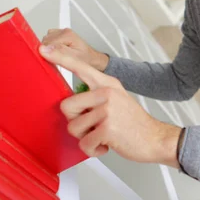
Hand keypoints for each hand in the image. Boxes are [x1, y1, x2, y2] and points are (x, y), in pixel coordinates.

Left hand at [39, 44, 180, 166]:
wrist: (155, 138)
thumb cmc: (133, 123)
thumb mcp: (117, 99)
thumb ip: (95, 95)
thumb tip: (71, 101)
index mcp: (107, 83)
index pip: (80, 66)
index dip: (60, 58)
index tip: (44, 50)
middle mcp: (106, 93)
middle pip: (66, 106)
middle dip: (75, 121)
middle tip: (92, 125)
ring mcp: (107, 110)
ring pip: (74, 128)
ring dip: (85, 138)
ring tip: (102, 135)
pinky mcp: (107, 128)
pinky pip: (84, 143)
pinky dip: (93, 149)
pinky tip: (106, 144)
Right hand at [41, 28, 108, 71]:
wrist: (91, 59)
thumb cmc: (86, 59)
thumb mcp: (74, 60)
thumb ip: (59, 54)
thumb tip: (44, 49)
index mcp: (67, 34)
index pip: (47, 43)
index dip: (47, 54)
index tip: (53, 60)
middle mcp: (64, 31)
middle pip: (45, 42)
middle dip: (48, 52)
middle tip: (59, 59)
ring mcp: (61, 32)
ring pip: (45, 41)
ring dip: (49, 50)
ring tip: (60, 56)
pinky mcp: (58, 35)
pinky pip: (48, 41)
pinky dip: (50, 48)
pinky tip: (58, 53)